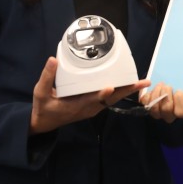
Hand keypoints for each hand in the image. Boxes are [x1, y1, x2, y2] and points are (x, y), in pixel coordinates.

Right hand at [30, 57, 149, 133]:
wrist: (44, 123)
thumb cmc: (43, 108)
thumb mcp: (40, 93)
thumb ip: (47, 76)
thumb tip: (53, 60)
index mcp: (76, 105)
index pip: (91, 100)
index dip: (101, 95)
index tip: (109, 87)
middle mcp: (88, 108)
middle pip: (110, 99)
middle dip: (126, 91)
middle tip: (142, 83)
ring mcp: (92, 108)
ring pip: (112, 99)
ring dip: (126, 91)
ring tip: (141, 83)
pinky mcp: (93, 106)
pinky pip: (109, 99)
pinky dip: (119, 91)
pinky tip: (127, 84)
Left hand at [140, 82, 182, 122]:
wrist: (167, 87)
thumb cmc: (179, 92)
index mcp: (179, 112)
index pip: (181, 112)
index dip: (180, 101)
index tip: (179, 91)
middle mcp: (167, 115)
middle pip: (166, 109)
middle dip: (167, 95)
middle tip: (168, 86)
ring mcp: (156, 111)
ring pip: (154, 107)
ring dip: (157, 93)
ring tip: (161, 85)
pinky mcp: (146, 105)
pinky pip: (145, 102)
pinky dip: (148, 93)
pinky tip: (152, 86)